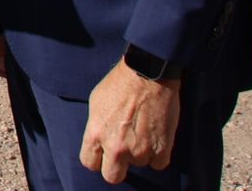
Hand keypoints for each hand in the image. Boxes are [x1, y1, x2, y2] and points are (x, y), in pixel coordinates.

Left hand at [81, 59, 180, 181]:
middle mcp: (116, 146)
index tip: (103, 154)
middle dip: (116, 167)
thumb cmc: (119, 84)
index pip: (89, 163)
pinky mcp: (162, 149)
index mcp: (96, 134)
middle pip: (112, 176)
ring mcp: (140, 150)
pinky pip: (158, 164)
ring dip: (140, 153)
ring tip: (142, 131)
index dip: (97, 159)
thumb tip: (97, 142)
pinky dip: (158, 154)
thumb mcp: (96, 103)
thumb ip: (96, 127)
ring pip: (139, 165)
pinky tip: (156, 137)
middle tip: (123, 153)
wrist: (148, 73)